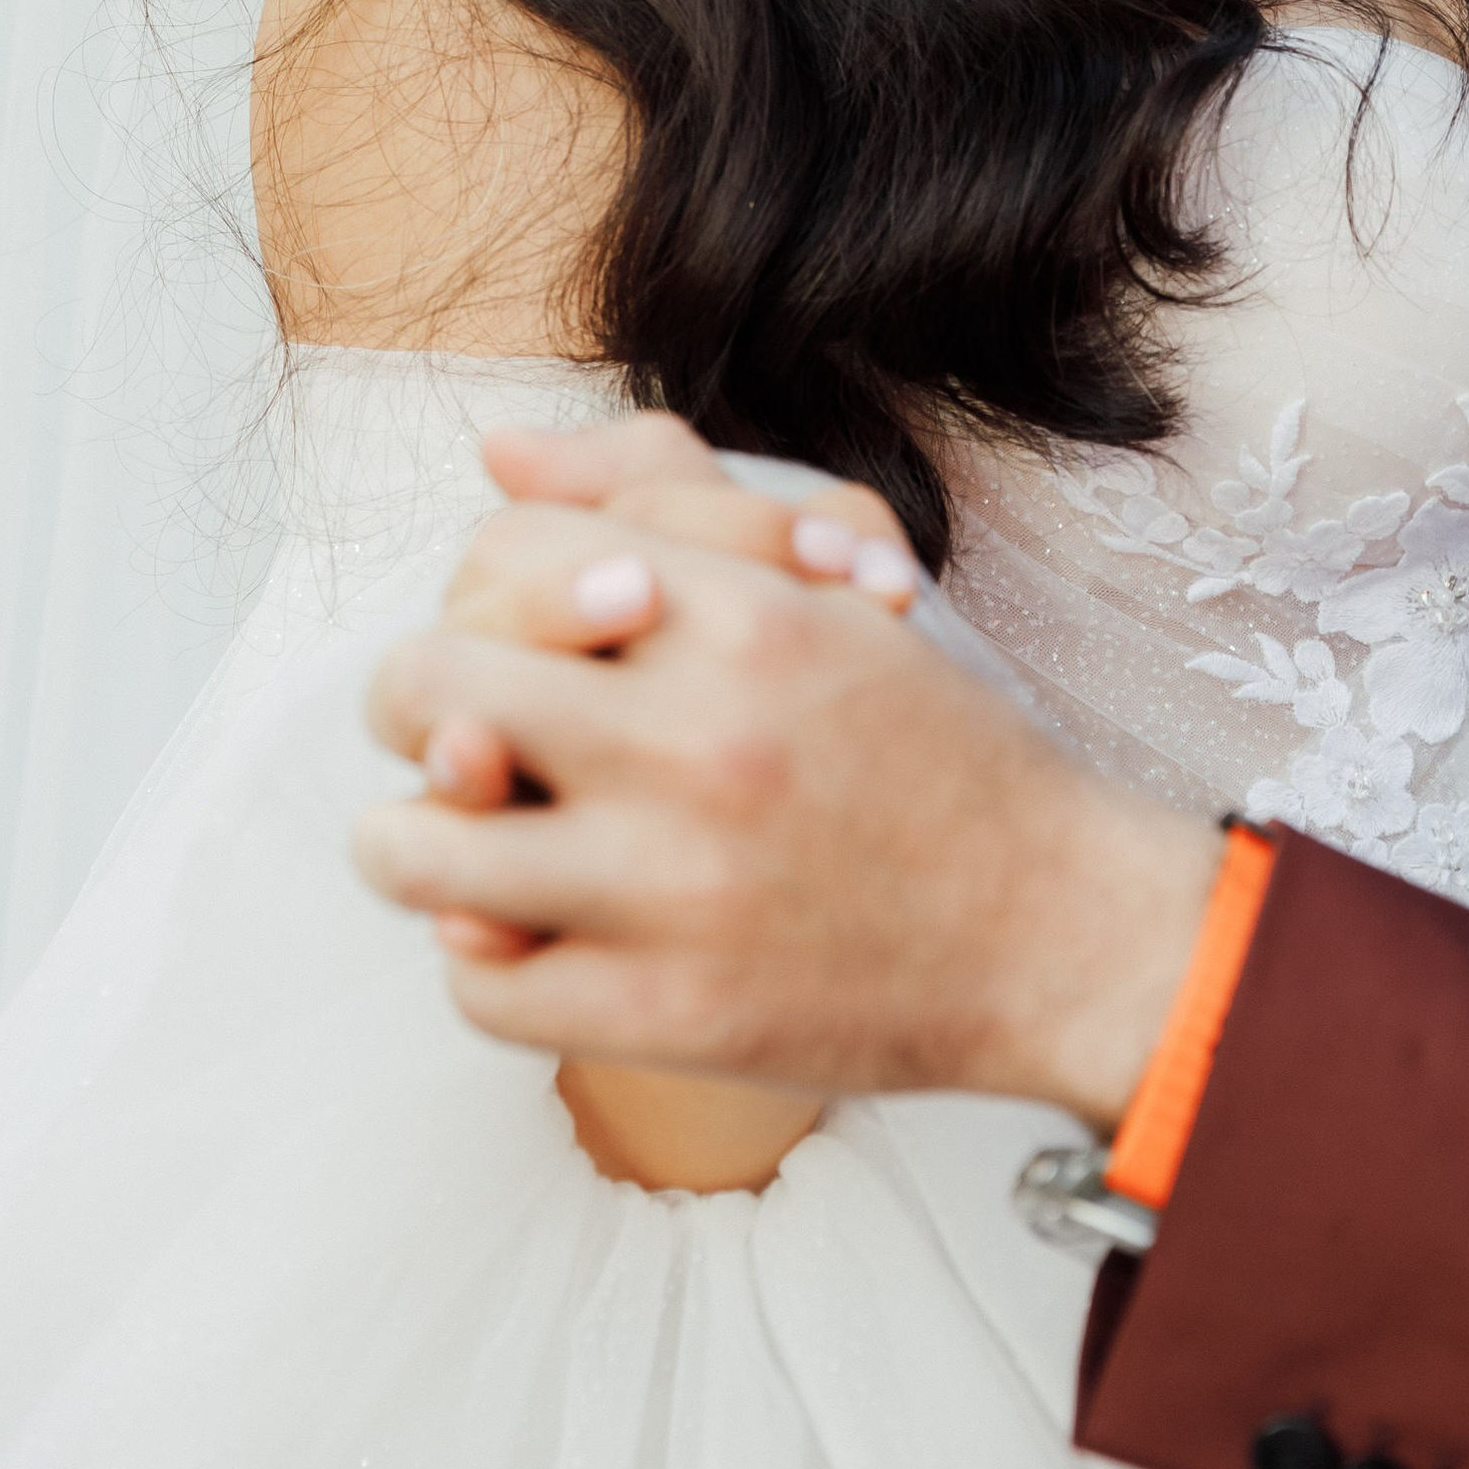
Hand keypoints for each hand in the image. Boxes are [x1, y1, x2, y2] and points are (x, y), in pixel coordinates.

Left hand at [357, 530, 1220, 1128]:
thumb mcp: (821, 582)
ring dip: (414, 841)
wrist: (1054, 924)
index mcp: (737, 614)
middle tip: (458, 735)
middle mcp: (693, 737)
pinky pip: (479, 984)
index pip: (501, 553)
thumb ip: (662, 495)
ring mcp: (672, 885)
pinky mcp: (667, 1015)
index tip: (526, 639)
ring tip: (456, 842)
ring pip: (415, 849)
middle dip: (418, 704)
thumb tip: (496, 454)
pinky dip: (484, 960)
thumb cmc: (930, 743)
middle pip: (426, 684)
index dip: (489, 593)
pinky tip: (532, 933)